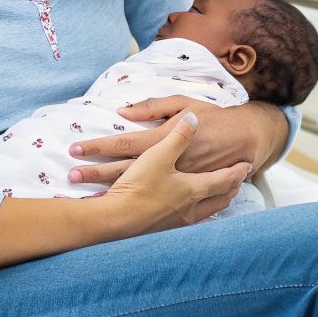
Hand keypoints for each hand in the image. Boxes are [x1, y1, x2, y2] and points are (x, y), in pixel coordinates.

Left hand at [67, 96, 283, 186]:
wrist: (245, 141)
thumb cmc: (214, 120)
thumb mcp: (185, 103)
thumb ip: (154, 107)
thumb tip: (124, 111)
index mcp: (164, 140)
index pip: (123, 144)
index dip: (98, 147)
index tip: (75, 149)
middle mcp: (167, 165)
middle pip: (123, 171)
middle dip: (95, 175)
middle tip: (71, 177)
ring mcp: (175, 183)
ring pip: (136, 189)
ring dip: (108, 193)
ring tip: (84, 199)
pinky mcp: (184, 196)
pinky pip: (154, 202)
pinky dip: (133, 206)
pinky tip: (115, 213)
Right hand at [101, 114, 251, 233]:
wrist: (116, 221)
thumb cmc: (140, 186)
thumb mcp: (159, 153)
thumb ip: (178, 135)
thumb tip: (193, 119)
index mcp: (194, 188)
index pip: (225, 180)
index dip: (238, 172)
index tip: (247, 166)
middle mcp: (192, 208)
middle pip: (220, 200)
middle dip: (230, 190)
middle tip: (238, 182)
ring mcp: (179, 222)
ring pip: (207, 212)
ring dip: (215, 202)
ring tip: (218, 195)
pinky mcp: (165, 230)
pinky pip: (190, 221)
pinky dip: (197, 212)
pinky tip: (189, 211)